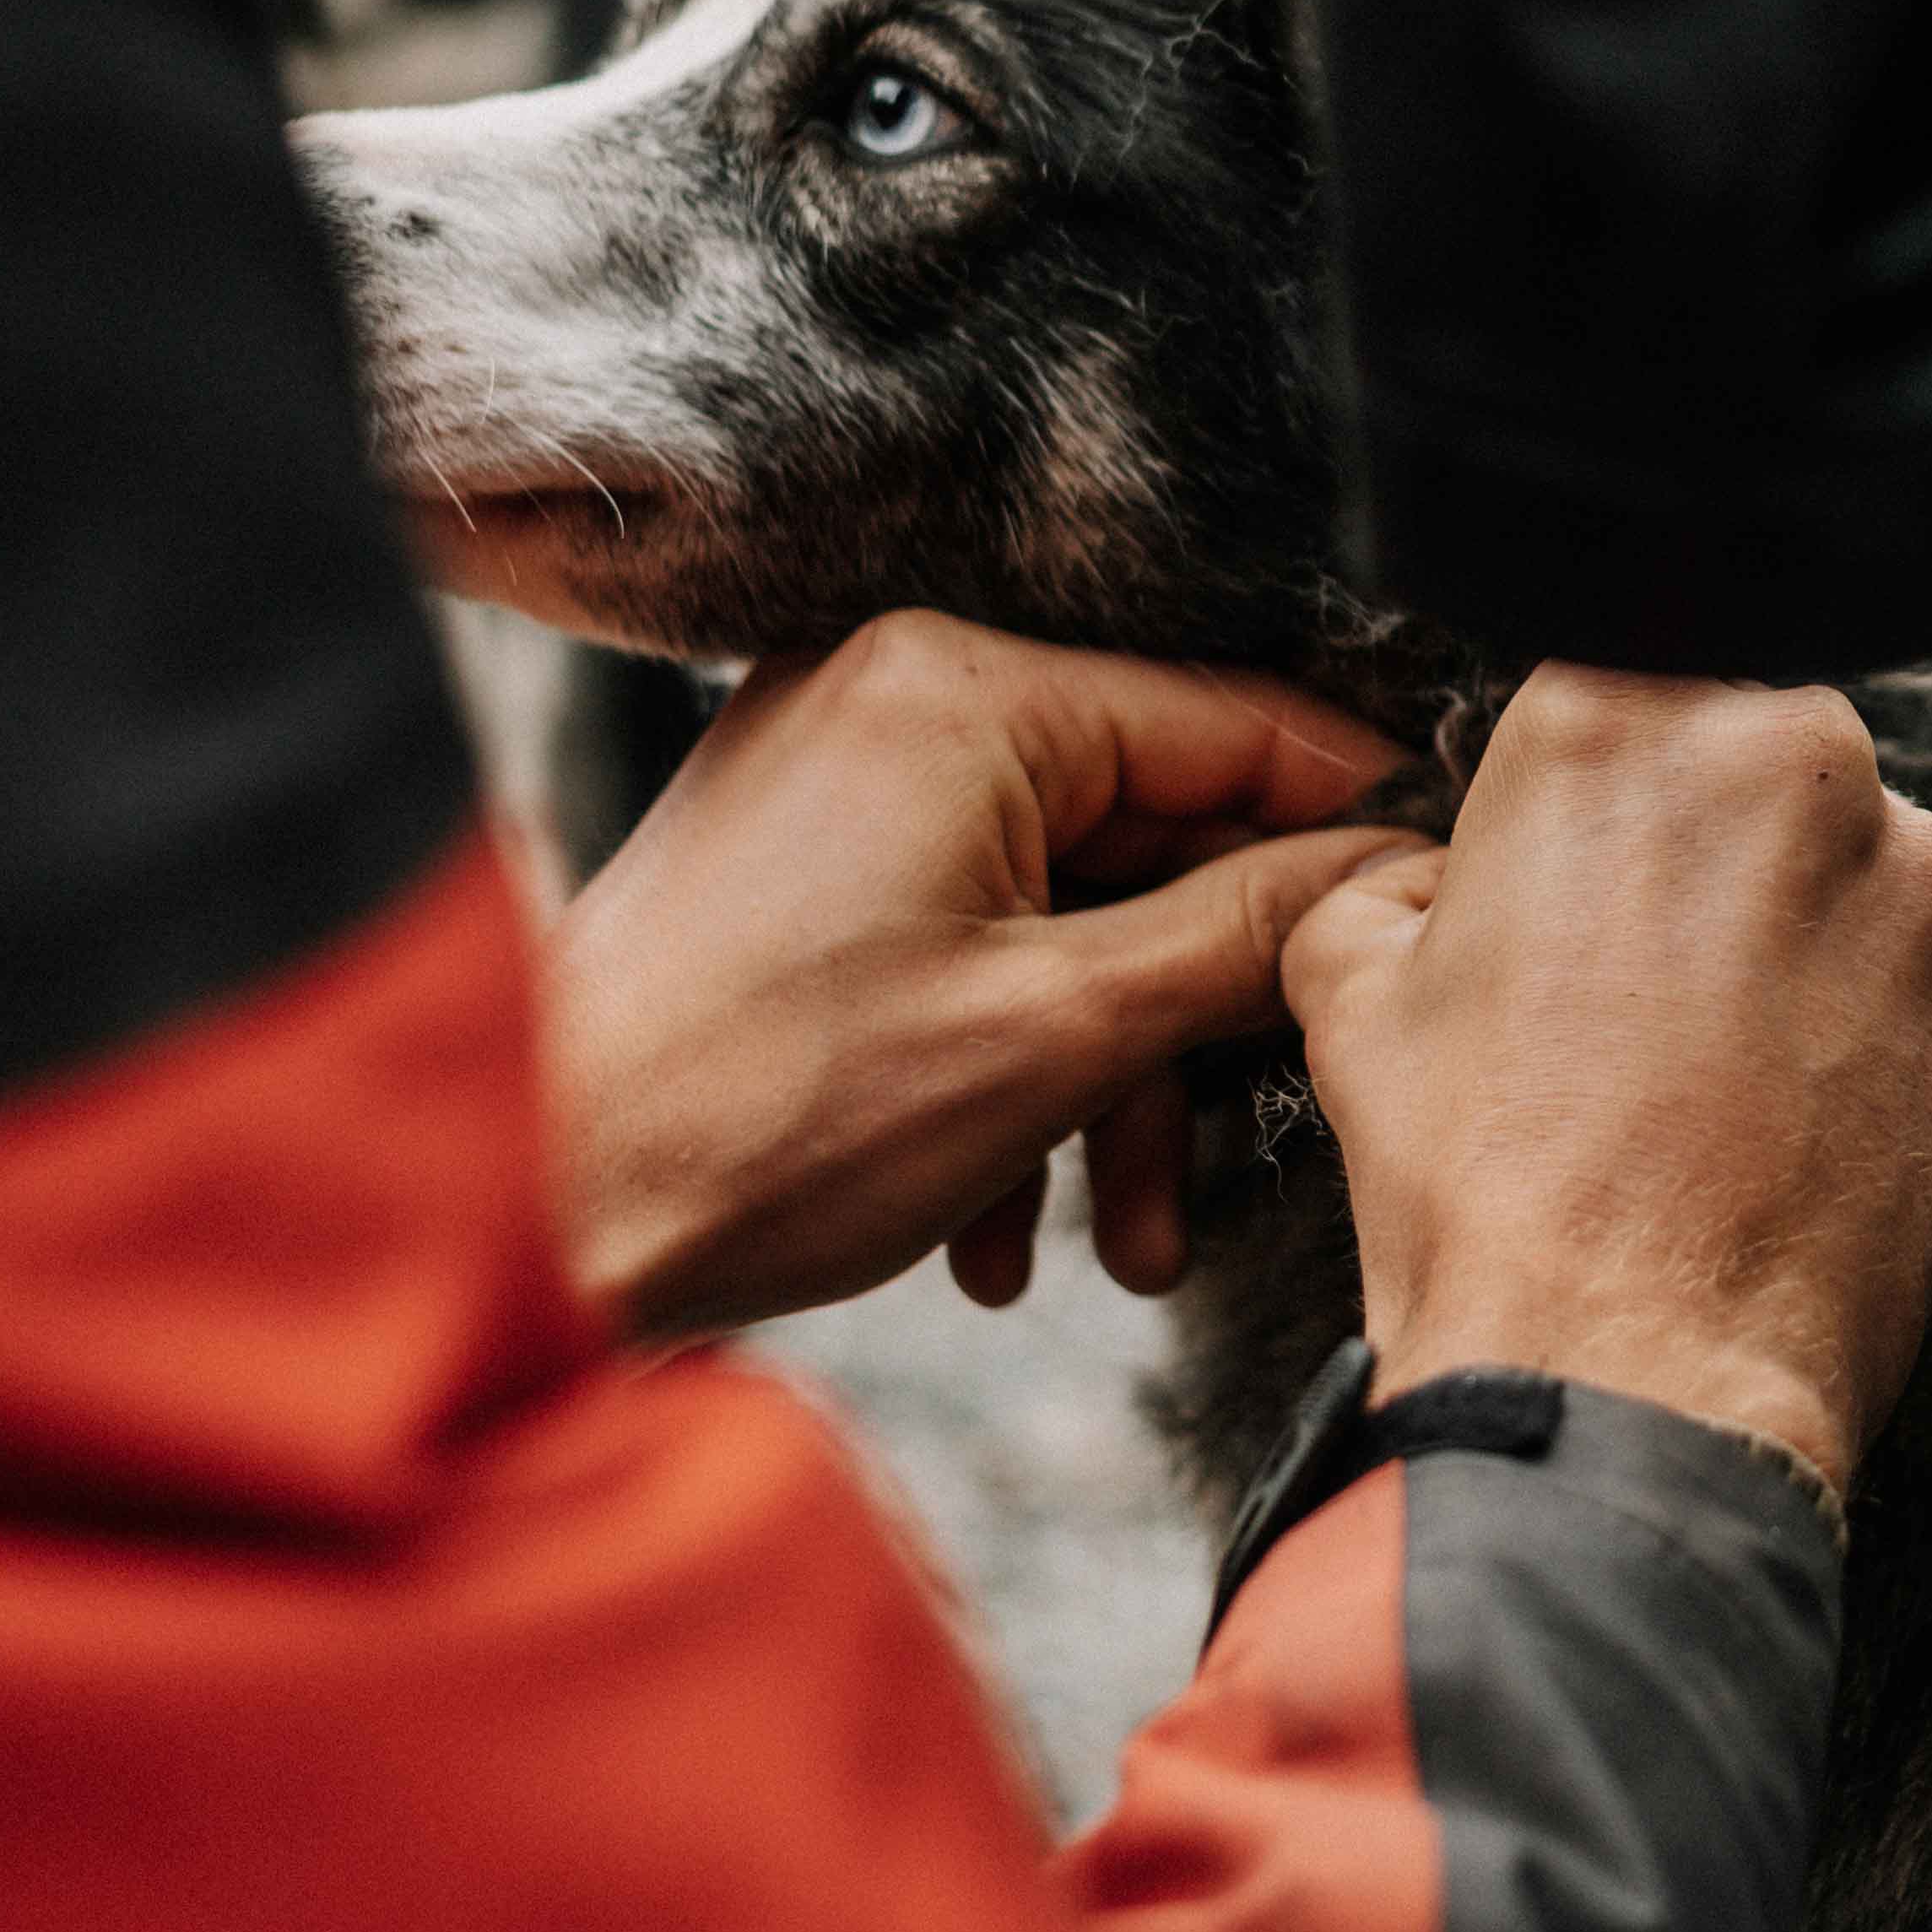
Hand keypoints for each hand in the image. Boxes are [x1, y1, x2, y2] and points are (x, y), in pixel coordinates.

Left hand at [544, 610, 1408, 1340]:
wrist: (510, 1220)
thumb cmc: (757, 1121)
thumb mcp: (1059, 1033)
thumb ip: (1246, 937)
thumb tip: (1390, 875)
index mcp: (960, 687)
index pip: (1232, 726)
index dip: (1342, 834)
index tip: (1421, 923)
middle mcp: (892, 694)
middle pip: (1146, 834)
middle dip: (1196, 1020)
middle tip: (1250, 1158)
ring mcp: (833, 777)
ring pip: (1061, 909)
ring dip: (1107, 1079)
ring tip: (1121, 1243)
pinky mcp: (793, 863)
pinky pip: (963, 934)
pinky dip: (1006, 1067)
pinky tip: (1001, 1223)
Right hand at [1283, 667, 1931, 1488]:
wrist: (1632, 1380)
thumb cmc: (1492, 1193)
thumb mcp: (1354, 997)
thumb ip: (1394, 885)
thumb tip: (1424, 887)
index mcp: (1624, 718)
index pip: (1629, 682)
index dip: (1608, 788)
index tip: (1598, 865)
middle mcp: (1798, 760)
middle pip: (1764, 764)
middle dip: (1718, 853)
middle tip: (1654, 985)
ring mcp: (1924, 883)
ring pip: (1863, 872)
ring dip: (1808, 942)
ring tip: (1728, 1075)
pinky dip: (1883, 1039)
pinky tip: (1804, 1123)